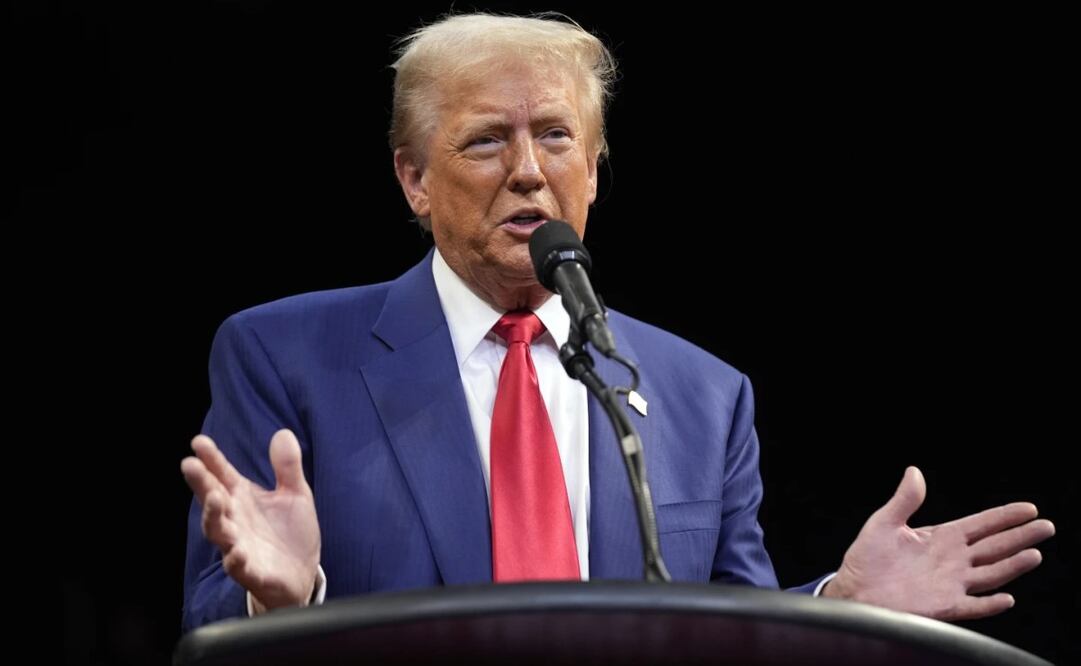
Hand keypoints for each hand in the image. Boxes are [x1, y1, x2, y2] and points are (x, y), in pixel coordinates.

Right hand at [181, 429, 320, 611]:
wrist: (301, 574)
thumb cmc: (290, 533)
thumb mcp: (296, 495)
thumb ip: (287, 467)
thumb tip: (283, 433)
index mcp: (243, 499)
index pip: (222, 475)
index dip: (211, 459)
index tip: (199, 441)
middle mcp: (235, 520)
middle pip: (212, 500)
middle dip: (201, 483)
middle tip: (189, 464)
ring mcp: (239, 546)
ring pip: (218, 532)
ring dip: (213, 516)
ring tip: (214, 498)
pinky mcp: (252, 571)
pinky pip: (239, 566)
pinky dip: (236, 560)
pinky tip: (236, 552)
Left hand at [822, 466, 1053, 620]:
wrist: (855, 590)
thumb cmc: (867, 559)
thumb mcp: (884, 522)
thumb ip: (904, 500)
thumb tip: (914, 472)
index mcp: (942, 538)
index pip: (981, 525)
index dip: (1004, 516)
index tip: (1029, 508)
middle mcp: (953, 560)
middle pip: (994, 547)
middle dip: (1020, 536)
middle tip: (1045, 526)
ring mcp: (952, 584)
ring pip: (991, 573)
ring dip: (1013, 565)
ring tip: (1034, 554)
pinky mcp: (944, 606)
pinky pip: (973, 606)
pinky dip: (990, 604)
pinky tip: (1006, 598)